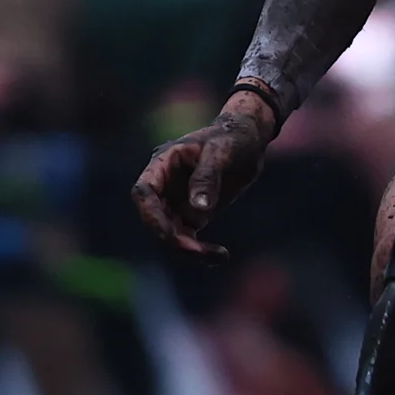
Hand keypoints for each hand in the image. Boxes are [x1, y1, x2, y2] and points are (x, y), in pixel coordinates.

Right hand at [130, 89, 275, 262]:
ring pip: (171, 233)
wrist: (249, 141)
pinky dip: (200, 250)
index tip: (167, 234)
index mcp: (164, 164)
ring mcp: (177, 201)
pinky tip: (220, 256)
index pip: (144, 192)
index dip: (150, 215)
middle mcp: (166, 185)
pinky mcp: (193, 214)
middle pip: (155, 219)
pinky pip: (188, 238)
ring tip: (219, 256)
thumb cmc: (232, 139)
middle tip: (199, 251)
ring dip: (189, 250)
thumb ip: (207, 177)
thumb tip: (198, 209)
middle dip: (173, 238)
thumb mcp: (221, 152)